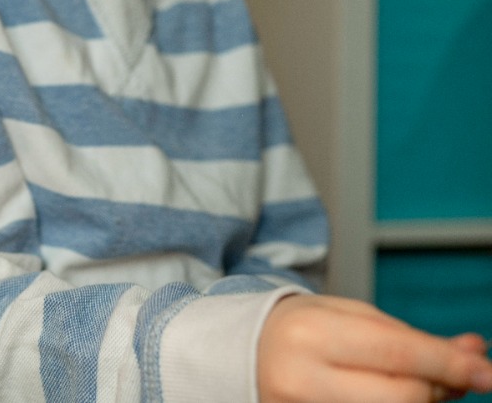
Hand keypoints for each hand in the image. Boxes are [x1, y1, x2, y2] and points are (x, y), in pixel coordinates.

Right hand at [258, 294, 491, 402]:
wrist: (243, 355)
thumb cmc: (304, 331)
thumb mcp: (350, 316)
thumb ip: (409, 336)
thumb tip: (473, 351)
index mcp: (311, 334)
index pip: (397, 353)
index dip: (449, 364)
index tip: (486, 371)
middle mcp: (301, 379)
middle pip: (401, 398)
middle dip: (439, 389)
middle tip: (453, 378)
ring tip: (419, 386)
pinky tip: (393, 397)